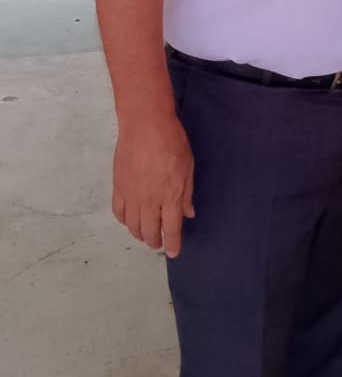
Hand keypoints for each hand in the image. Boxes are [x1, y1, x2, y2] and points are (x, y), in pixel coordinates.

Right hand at [112, 113, 194, 257]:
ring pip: (132, 226)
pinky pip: (119, 212)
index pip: (171, 229)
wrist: (144, 124)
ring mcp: (131, 195)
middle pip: (149, 231)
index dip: (172, 244)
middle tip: (159, 243)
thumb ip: (187, 193)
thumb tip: (187, 214)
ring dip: (139, 234)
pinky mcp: (118, 186)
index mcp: (170, 195)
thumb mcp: (188, 166)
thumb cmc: (172, 141)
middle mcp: (149, 200)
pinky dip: (124, 221)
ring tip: (145, 235)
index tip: (173, 253)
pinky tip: (130, 220)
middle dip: (155, 242)